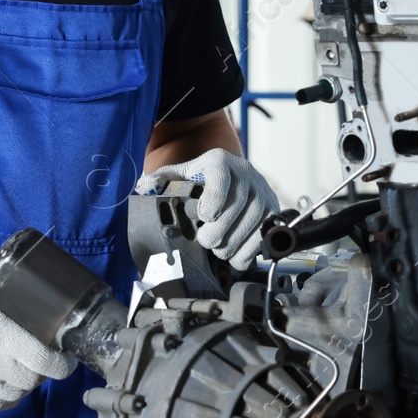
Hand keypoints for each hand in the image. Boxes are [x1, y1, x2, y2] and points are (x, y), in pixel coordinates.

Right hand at [0, 258, 74, 411]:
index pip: (45, 362)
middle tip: (40, 364)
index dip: (62, 366)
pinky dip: (4, 398)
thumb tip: (60, 329)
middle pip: (30, 381)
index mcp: (1, 333)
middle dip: (41, 373)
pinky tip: (5, 385)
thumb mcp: (2, 298)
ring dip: (22, 386)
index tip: (66, 362)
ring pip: (14, 395)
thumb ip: (27, 315)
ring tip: (19, 372)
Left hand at [135, 149, 279, 269]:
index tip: (204, 217)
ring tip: (219, 251)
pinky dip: (249, 251)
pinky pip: (265, 234)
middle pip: (237, 205)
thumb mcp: (180, 175)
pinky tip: (235, 256)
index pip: (220, 178)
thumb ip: (162, 181)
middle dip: (219, 231)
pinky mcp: (273, 210)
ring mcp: (262, 191)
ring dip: (234, 243)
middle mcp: (246, 173)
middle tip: (206, 242)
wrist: (230, 175)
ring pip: (253, 222)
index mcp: (219, 162)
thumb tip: (144, 187)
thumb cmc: (201, 180)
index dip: (212, 200)